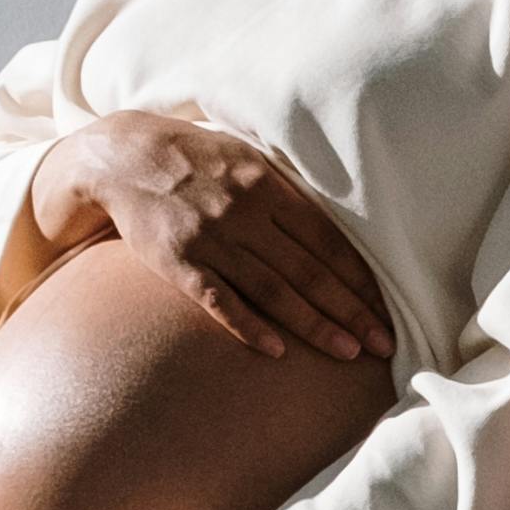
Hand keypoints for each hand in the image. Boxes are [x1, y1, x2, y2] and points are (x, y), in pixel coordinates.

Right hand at [21, 107, 393, 360]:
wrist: (122, 156)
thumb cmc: (198, 159)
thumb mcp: (247, 158)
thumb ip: (288, 193)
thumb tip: (339, 228)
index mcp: (268, 186)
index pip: (326, 241)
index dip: (359, 278)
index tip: (387, 307)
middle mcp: (244, 214)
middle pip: (308, 271)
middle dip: (351, 310)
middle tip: (385, 343)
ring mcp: (211, 240)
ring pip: (273, 291)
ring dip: (314, 325)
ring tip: (348, 353)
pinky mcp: (179, 263)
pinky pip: (220, 300)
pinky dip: (249, 326)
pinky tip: (277, 351)